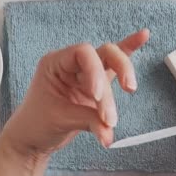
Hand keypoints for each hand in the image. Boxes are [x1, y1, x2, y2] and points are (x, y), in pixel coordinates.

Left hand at [0, 29, 149, 161]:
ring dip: (121, 86)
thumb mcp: (60, 120)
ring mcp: (85, 74)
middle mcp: (71, 64)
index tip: (97, 96)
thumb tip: (109, 131)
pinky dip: (129, 51)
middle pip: (104, 54)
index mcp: (55, 63)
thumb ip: (89, 121)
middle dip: (118, 73)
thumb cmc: (36, 124)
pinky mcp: (96, 87)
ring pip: (112, 65)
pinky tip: (143, 36)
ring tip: (111, 121)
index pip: (83, 53)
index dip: (95, 71)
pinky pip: (114, 68)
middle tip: (116, 104)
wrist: (32, 138)